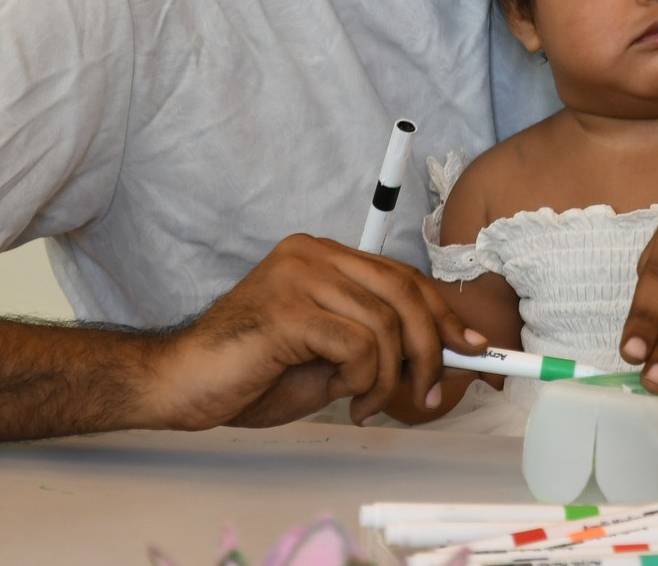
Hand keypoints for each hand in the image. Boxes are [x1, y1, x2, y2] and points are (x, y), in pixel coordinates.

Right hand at [147, 235, 485, 429]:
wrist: (183, 384)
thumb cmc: (251, 373)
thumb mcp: (330, 357)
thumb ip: (376, 345)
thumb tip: (444, 355)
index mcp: (321, 255)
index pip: (401, 275)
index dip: (444, 312)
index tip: (475, 347)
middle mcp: (311, 253)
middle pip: (404, 291)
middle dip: (434, 347)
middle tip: (432, 391)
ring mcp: (298, 276)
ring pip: (386, 323)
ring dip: (392, 377)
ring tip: (370, 404)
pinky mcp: (288, 309)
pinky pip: (360, 344)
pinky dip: (367, 380)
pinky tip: (350, 400)